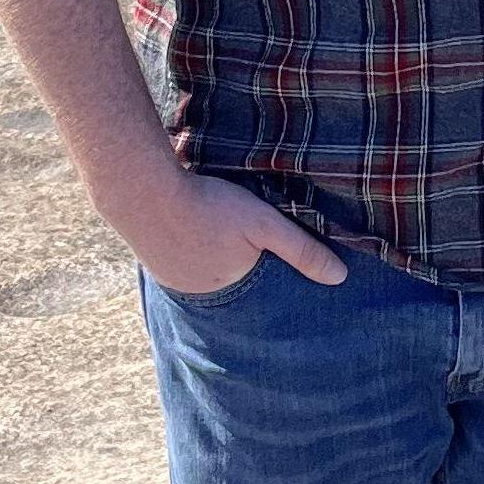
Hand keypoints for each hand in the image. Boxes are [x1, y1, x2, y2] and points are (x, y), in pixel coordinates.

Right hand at [119, 164, 347, 297]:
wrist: (143, 190)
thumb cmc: (208, 205)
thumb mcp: (264, 223)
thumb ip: (301, 249)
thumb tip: (340, 278)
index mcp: (227, 290)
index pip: (256, 288)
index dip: (265, 273)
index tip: (270, 259)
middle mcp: (196, 293)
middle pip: (228, 280)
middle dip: (238, 267)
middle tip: (240, 241)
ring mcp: (170, 277)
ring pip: (202, 268)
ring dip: (211, 254)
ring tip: (218, 234)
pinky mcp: (151, 256)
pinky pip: (178, 256)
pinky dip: (189, 244)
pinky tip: (193, 226)